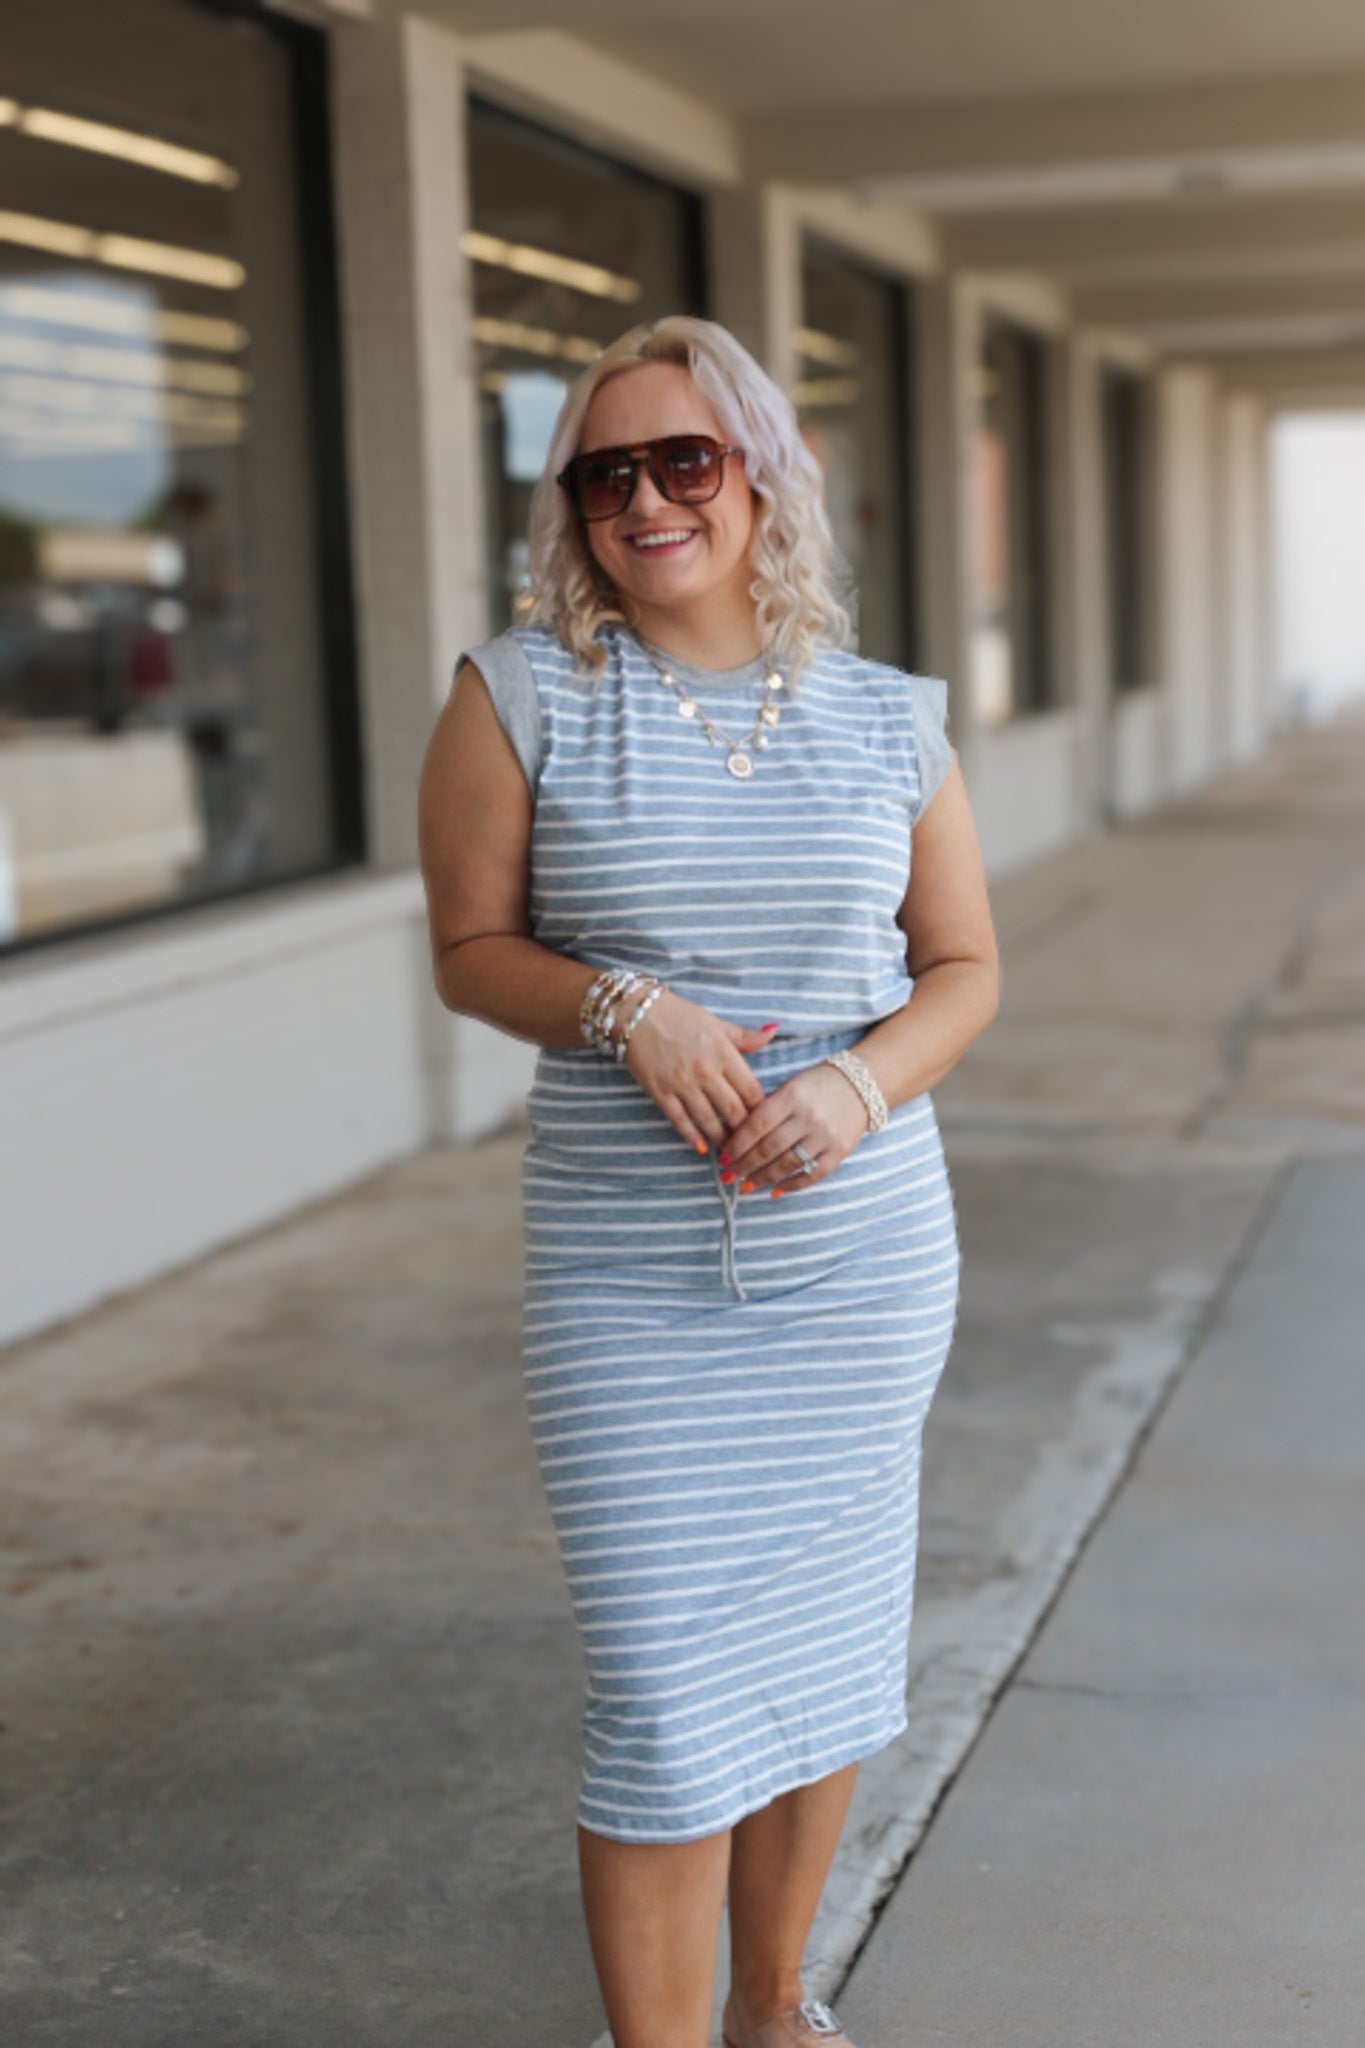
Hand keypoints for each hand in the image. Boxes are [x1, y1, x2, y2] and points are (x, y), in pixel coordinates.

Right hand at [621, 987, 777, 1149]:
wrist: (636, 1013)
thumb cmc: (679, 1015)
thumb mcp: (717, 1022)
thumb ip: (746, 1036)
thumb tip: (773, 1031)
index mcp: (724, 1053)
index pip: (752, 1090)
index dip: (761, 1110)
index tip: (765, 1122)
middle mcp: (706, 1071)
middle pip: (734, 1111)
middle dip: (744, 1131)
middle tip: (750, 1144)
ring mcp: (682, 1083)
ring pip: (708, 1120)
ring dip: (721, 1139)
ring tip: (729, 1150)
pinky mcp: (660, 1092)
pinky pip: (679, 1120)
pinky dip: (691, 1136)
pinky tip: (700, 1146)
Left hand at [717, 1062, 869, 1193]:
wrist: (861, 1084)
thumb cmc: (817, 1085)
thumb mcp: (790, 1086)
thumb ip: (767, 1108)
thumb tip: (737, 1138)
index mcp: (792, 1096)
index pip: (757, 1124)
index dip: (737, 1144)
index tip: (724, 1156)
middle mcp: (809, 1116)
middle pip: (769, 1148)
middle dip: (745, 1164)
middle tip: (728, 1175)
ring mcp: (826, 1136)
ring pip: (788, 1164)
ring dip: (763, 1178)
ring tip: (746, 1185)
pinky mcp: (840, 1151)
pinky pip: (813, 1174)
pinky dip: (792, 1185)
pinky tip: (775, 1190)